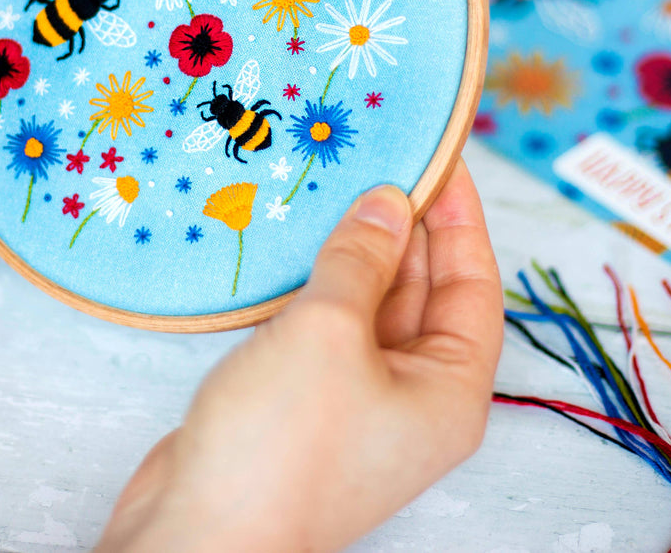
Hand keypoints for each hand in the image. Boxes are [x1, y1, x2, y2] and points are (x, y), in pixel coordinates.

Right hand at [98, 161, 501, 552]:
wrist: (197, 536)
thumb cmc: (282, 446)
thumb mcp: (329, 332)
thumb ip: (361, 259)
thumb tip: (388, 203)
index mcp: (450, 391)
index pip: (472, 284)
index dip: (458, 216)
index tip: (437, 155)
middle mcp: (412, 398)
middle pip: (422, 292)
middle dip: (401, 225)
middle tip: (375, 155)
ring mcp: (356, 403)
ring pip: (367, 307)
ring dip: (352, 251)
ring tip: (331, 182)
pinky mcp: (304, 405)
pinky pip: (323, 329)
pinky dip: (313, 284)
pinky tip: (292, 241)